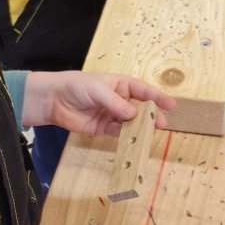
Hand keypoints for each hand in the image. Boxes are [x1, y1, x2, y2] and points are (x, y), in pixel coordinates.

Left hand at [23, 71, 175, 134]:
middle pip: (139, 108)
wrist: (53, 100)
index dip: (157, 97)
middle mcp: (118, 99)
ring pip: (130, 122)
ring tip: (149, 134)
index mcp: (119, 84)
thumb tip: (133, 115)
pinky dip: (127, 137)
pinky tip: (134, 140)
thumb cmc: (76, 86)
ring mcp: (111, 114)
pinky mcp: (103, 128)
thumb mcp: (98, 89)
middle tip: (161, 124)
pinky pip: (119, 133)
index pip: (142, 90)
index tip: (171, 105)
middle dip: (151, 116)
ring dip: (140, 128)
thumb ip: (116, 103)